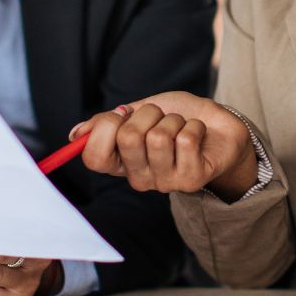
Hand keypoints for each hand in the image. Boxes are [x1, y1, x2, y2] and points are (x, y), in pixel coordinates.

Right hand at [72, 92, 257, 200]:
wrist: (219, 129)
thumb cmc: (178, 120)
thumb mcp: (140, 113)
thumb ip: (110, 122)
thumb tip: (75, 134)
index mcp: (122, 163)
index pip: (94, 157)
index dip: (105, 128)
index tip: (122, 114)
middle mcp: (139, 178)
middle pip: (128, 138)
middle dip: (148, 113)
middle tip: (161, 117)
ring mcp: (165, 182)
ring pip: (159, 136)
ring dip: (174, 120)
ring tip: (182, 126)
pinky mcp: (192, 179)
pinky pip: (185, 139)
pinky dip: (195, 125)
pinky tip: (199, 134)